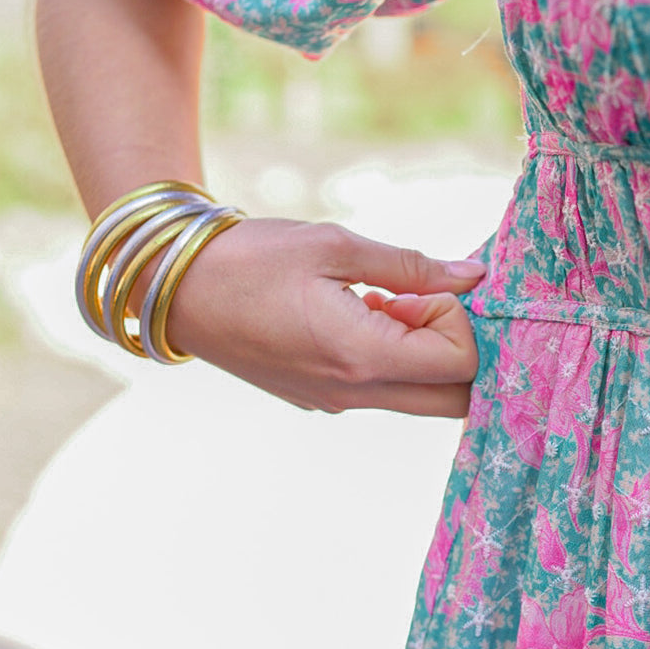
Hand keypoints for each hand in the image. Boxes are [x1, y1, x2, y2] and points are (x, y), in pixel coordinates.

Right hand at [165, 217, 486, 415]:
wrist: (175, 287)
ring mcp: (335, 403)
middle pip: (452, 400)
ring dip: (420, 352)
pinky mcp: (320, 399)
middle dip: (456, 349)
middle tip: (418, 301)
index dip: (458, 320)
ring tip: (376, 301)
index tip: (421, 286)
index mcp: (360, 357)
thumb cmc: (252, 257)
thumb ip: (412, 266)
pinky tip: (352, 313)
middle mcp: (352, 394)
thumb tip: (473, 277)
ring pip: (417, 396)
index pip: (461, 365)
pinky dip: (389, 356)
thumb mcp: (336, 245)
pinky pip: (380, 389)